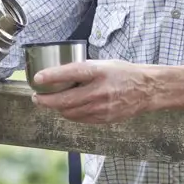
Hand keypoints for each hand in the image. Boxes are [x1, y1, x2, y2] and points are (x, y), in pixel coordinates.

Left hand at [31, 59, 154, 123]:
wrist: (147, 89)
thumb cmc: (124, 73)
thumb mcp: (104, 63)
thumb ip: (84, 69)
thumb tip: (61, 75)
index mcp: (98, 72)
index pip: (70, 73)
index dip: (51, 76)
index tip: (37, 78)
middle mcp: (99, 91)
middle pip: (65, 100)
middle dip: (46, 100)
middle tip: (36, 97)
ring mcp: (102, 108)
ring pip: (70, 112)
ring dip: (56, 108)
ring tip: (49, 102)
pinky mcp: (104, 119)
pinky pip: (80, 119)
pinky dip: (70, 114)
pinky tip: (66, 109)